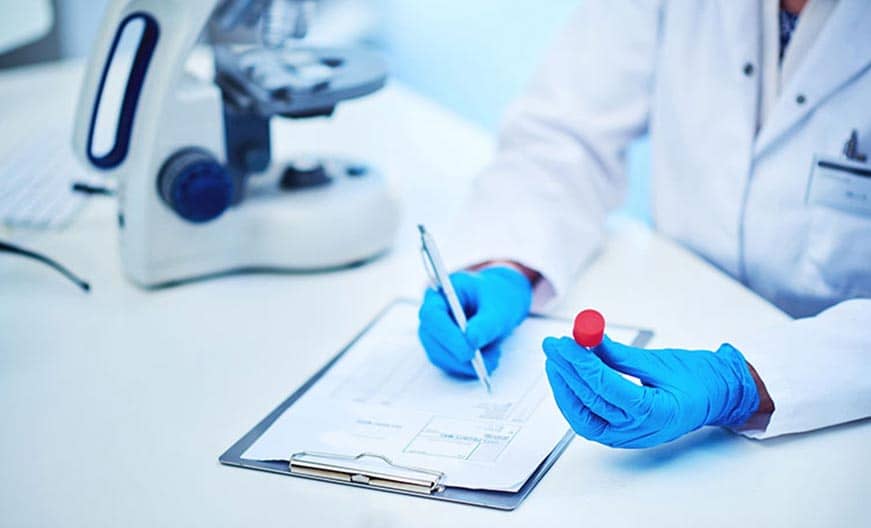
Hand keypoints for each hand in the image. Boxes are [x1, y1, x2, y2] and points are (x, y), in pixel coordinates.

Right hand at [418, 267, 532, 377]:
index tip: (469, 350)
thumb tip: (471, 340)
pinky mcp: (442, 349)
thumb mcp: (498, 306)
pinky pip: (449, 364)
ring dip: (465, 364)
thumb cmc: (496, 297)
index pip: (431, 315)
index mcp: (440, 293)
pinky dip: (469, 368)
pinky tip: (488, 360)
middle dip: (456, 355)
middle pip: (430, 339)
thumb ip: (486, 322)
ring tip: (493, 358)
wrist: (500, 303)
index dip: (446, 335)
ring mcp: (434, 333)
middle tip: (483, 363)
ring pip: (439, 355)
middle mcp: (432, 313)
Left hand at [542, 336, 759, 447]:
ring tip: (555, 358)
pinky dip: (572, 399)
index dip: (582, 363)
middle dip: (567, 370)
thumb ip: (620, 354)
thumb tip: (588, 338)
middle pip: (591, 401)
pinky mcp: (618, 435)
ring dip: (564, 386)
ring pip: (583, 416)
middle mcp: (639, 431)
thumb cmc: (696, 379)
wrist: (714, 398)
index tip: (566, 342)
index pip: (607, 388)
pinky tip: (564, 378)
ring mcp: (627, 437)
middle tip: (554, 345)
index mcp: (657, 413)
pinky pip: (587, 420)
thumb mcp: (659, 361)